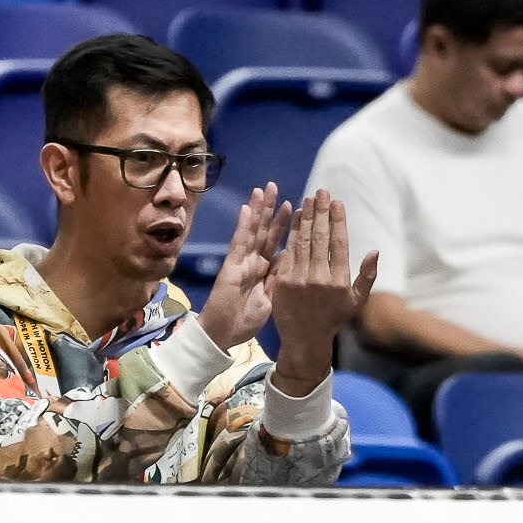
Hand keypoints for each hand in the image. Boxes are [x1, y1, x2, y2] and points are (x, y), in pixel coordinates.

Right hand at [196, 184, 291, 351]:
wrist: (222, 335)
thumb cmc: (245, 320)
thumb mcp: (271, 298)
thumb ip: (279, 278)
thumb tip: (290, 260)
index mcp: (264, 270)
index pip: (277, 242)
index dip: (287, 225)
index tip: (299, 207)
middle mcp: (253, 261)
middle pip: (264, 231)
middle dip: (271, 209)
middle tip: (276, 186)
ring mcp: (241, 262)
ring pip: (252, 231)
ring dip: (258, 210)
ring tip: (263, 189)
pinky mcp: (230, 267)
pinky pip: (238, 244)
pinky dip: (243, 226)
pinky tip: (247, 209)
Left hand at [267, 191, 377, 392]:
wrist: (305, 339)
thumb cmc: (334, 317)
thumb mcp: (356, 301)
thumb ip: (367, 276)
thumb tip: (375, 251)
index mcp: (339, 281)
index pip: (339, 243)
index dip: (338, 221)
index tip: (337, 203)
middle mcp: (319, 278)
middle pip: (320, 238)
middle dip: (321, 212)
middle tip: (322, 191)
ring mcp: (299, 280)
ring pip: (303, 241)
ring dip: (305, 217)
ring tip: (309, 199)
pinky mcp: (282, 281)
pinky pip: (288, 252)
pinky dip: (291, 233)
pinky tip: (294, 217)